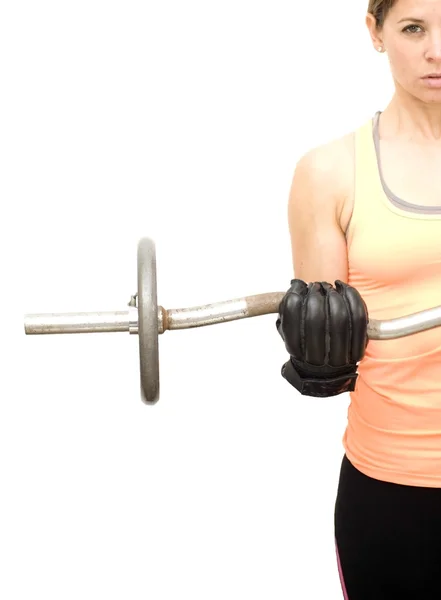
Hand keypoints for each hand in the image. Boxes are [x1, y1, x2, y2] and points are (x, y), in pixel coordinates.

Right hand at [276, 279, 368, 395]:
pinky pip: (359, 318)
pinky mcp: (357, 349)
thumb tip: (296, 285)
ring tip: (330, 288)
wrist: (325, 372)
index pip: (291, 313)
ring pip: (339, 317)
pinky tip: (344, 288)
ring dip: (334, 295)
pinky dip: (352, 298)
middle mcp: (314, 356)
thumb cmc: (305, 344)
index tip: (299, 286)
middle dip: (316, 294)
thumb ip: (287, 309)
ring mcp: (337, 356)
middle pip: (315, 316)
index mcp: (294, 348)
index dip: (296, 294)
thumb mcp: (288, 331)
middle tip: (316, 286)